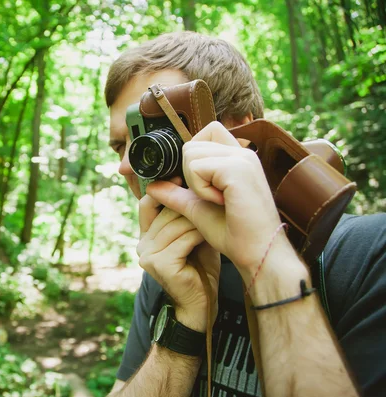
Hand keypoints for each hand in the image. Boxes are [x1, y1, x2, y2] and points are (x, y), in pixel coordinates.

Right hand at [137, 192, 219, 331]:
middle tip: (210, 196)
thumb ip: (185, 215)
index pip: (146, 203)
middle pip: (164, 211)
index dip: (163, 189)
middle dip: (189, 204)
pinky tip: (211, 235)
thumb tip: (193, 184)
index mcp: (146, 235)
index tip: (184, 178)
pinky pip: (183, 239)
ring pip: (175, 223)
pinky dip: (199, 235)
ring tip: (215, 216)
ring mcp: (148, 255)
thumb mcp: (191, 235)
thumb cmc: (200, 267)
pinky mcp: (159, 264)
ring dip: (198, 219)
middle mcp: (142, 244)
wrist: (202, 304)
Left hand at [146, 121, 291, 281]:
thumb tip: (152, 186)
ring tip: (217, 200)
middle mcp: (242, 152)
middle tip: (211, 196)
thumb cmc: (233, 233)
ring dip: (195, 182)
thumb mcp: (197, 208)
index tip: (198, 185)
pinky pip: (196, 168)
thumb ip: (176, 193)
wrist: (256, 252)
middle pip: (191, 144)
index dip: (192, 157)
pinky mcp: (238, 168)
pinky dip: (200, 189)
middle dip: (190, 173)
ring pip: (190, 153)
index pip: (206, 132)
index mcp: (237, 157)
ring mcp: (242, 157)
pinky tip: (221, 202)